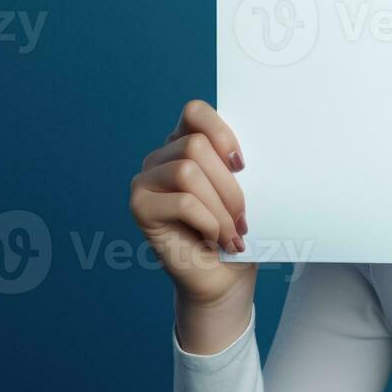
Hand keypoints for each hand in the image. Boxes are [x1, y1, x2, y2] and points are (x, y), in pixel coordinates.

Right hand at [129, 100, 256, 351]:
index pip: (195, 111)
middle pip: (197, 146)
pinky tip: (216, 240)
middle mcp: (160, 157)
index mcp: (185, 143)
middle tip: (244, 219)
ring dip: (221, 207)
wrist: (225, 279)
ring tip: (233, 232)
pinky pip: (182, 201)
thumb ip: (237, 163)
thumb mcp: (246, 190)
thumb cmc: (237, 231)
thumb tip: (252, 149)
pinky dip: (208, 222)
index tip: (243, 165)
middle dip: (230, 186)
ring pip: (188, 172)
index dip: (222, 132)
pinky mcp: (139, 207)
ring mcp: (145, 181)